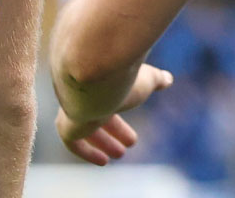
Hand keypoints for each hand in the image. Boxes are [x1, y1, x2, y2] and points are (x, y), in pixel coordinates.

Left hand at [56, 64, 172, 165]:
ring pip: (86, 130)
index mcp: (101, 82)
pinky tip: (103, 161)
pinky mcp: (66, 125)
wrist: (93, 75)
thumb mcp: (146, 79)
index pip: (111, 101)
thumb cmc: (122, 73)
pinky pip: (74, 143)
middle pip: (98, 116)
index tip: (133, 128)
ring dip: (104, 142)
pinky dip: (88, 152)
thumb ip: (156, 80)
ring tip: (120, 154)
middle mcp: (84, 95)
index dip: (124, 115)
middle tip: (131, 143)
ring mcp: (73, 109)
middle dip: (114, 131)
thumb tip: (167, 79)